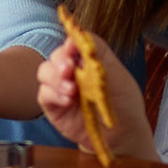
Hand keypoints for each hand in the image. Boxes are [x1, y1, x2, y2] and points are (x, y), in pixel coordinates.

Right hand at [36, 36, 156, 160]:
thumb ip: (99, 53)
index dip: (70, 42)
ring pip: (44, 72)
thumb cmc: (123, 102)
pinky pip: (44, 95)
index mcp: (87, 59)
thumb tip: (80, 34)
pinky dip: (53, 95)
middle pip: (56, 56)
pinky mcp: (53, 106)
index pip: (73, 43)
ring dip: (55, 77)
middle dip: (60, 60)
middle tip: (69, 69)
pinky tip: (67, 101)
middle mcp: (71, 70)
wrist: (123, 133)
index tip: (73, 46)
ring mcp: (60, 88)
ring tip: (71, 89)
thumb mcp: (117, 73)